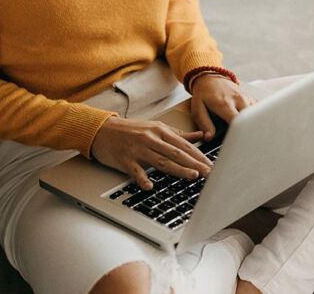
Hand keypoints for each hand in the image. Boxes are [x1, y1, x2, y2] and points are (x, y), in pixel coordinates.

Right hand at [90, 116, 213, 189]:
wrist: (102, 129)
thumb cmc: (130, 130)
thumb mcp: (155, 127)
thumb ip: (178, 134)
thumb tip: (200, 135)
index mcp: (159, 130)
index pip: (183, 144)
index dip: (198, 155)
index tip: (211, 164)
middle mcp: (150, 138)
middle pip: (176, 152)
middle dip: (194, 163)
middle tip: (209, 172)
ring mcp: (137, 149)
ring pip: (161, 160)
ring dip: (178, 169)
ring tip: (192, 176)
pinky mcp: (124, 159)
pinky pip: (134, 170)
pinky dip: (142, 178)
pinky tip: (150, 186)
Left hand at [190, 74, 257, 140]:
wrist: (210, 78)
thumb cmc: (203, 94)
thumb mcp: (198, 108)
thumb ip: (204, 124)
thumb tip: (209, 138)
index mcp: (225, 104)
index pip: (238, 122)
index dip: (239, 134)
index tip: (238, 142)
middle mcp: (238, 99)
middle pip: (251, 119)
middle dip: (249, 131)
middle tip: (245, 142)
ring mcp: (246, 97)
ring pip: (257, 115)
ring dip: (253, 125)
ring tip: (248, 134)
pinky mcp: (250, 98)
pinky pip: (258, 111)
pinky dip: (256, 119)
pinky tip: (250, 125)